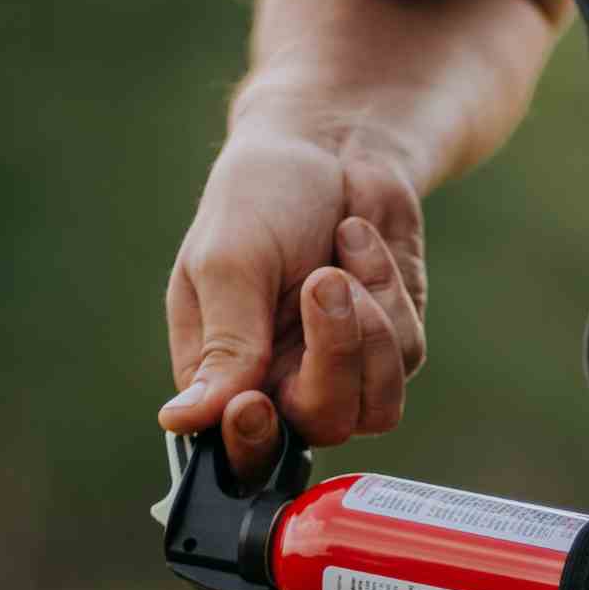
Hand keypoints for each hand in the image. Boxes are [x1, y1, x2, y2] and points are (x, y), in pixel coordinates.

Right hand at [157, 124, 426, 479]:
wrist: (333, 144)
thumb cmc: (262, 195)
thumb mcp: (229, 261)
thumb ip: (222, 344)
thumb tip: (182, 421)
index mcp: (223, 371)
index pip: (236, 446)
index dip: (251, 442)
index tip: (254, 404)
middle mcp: (283, 382)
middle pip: (322, 425)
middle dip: (331, 356)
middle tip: (321, 283)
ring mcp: (344, 369)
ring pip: (376, 406)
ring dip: (367, 330)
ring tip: (338, 263)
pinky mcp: (393, 346)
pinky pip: (406, 354)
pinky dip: (386, 293)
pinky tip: (359, 246)